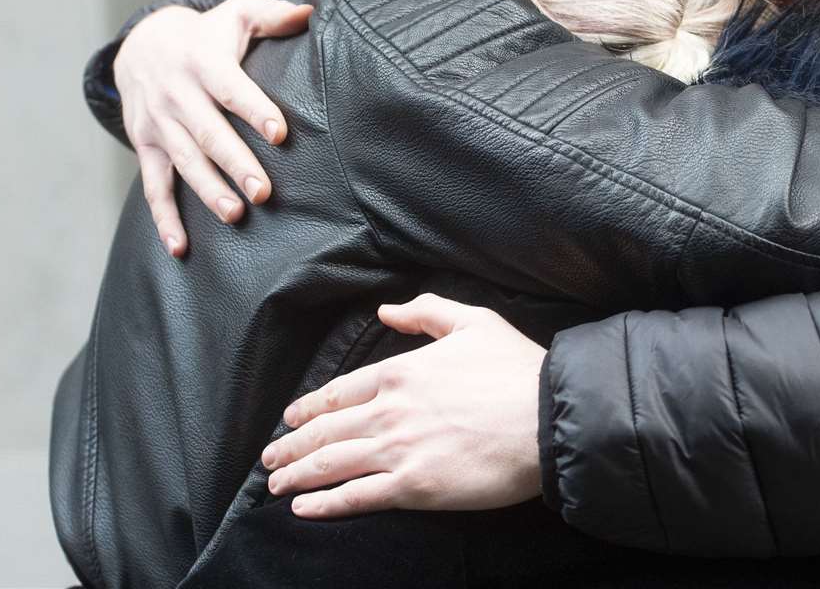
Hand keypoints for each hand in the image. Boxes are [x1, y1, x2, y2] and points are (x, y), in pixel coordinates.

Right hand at [114, 0, 311, 255]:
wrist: (141, 45)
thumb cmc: (206, 34)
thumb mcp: (236, 14)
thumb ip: (272, 14)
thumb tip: (311, 12)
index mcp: (202, 61)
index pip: (230, 87)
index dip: (254, 109)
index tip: (280, 133)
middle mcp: (176, 95)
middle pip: (208, 133)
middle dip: (235, 163)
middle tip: (264, 192)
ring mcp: (158, 124)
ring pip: (183, 161)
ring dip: (207, 190)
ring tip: (234, 214)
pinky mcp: (146, 146)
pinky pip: (153, 185)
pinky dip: (164, 218)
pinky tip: (181, 246)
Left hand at [261, 294, 544, 517]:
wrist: (547, 417)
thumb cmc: (517, 369)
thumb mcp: (474, 322)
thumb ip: (426, 311)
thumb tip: (386, 311)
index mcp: (400, 372)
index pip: (340, 391)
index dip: (310, 407)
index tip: (291, 418)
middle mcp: (389, 410)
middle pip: (325, 429)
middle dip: (291, 444)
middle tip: (271, 457)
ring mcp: (397, 449)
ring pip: (331, 463)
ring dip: (297, 474)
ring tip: (276, 483)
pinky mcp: (412, 486)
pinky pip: (355, 496)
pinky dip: (323, 504)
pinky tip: (303, 508)